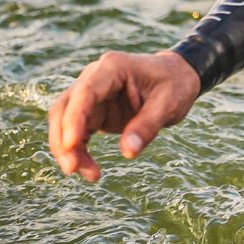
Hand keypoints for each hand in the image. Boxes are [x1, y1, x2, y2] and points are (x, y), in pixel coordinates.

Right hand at [46, 50, 201, 181]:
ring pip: (65, 122)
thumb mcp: (169, 104)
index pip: (84, 92)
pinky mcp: (94, 111)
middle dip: (63, 139)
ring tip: (90, 175)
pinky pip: (77, 132)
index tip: (71, 145)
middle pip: (65, 108)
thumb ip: (147, 126)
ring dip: (69, 149)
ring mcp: (92, 94)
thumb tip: (128, 153)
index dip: (74, 119)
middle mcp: (95, 77)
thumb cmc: (175, 84)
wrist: (179, 76)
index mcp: (113, 68)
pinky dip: (79, 151)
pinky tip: (89, 169)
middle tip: (72, 168)